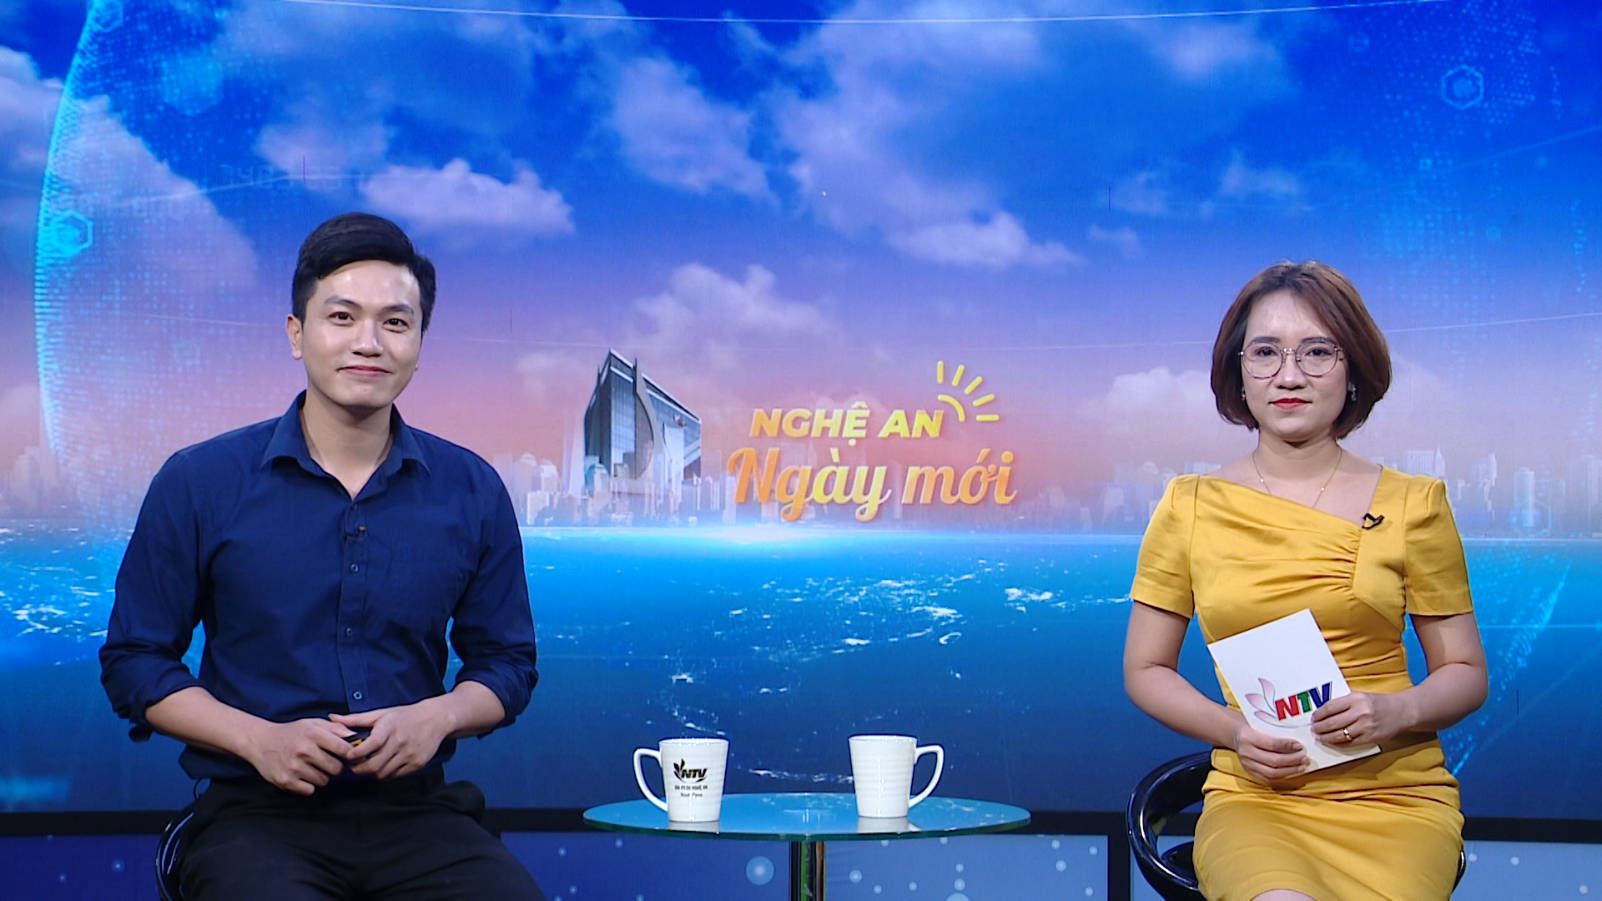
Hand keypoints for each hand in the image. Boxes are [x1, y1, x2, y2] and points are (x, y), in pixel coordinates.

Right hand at [241, 718, 356, 794]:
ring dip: (321, 776)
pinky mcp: (286, 781)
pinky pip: (309, 790)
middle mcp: (304, 750)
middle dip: (335, 767)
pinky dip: (308, 785)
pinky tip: (302, 775)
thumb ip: (336, 728)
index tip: (348, 756)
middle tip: (327, 762)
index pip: (344, 749)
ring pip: (324, 781)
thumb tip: (355, 737)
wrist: (261, 742)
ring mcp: (294, 767)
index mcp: (313, 734)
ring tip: (311, 767)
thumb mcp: (313, 723)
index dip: (350, 754)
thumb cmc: (292, 733)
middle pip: (337, 768)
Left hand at [332, 699, 451, 779]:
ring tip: (367, 765)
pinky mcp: (417, 764)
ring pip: (383, 773)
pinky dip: (385, 774)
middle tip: (353, 765)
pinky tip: (383, 766)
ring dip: (372, 773)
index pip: (371, 745)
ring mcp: (410, 754)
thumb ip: (356, 719)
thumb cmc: (405, 715)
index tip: (348, 756)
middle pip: (374, 765)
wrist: (436, 719)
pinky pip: (395, 776)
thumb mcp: (382, 713)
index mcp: (390, 727)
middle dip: (359, 769)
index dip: (357, 754)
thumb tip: (332, 718)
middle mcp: (401, 742)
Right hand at [1231, 721, 1307, 783]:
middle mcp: (1246, 753)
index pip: (1271, 744)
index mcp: (1248, 737)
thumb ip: (1275, 732)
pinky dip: (1282, 776)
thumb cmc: (1252, 728)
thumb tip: (1296, 742)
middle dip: (1292, 760)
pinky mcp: (1250, 772)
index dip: (1287, 746)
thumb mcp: (1259, 725)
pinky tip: (1292, 772)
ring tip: (1302, 766)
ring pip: (1272, 773)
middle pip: (1273, 761)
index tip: (1300, 746)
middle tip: (1304, 758)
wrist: (1235, 735)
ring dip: (1290, 771)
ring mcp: (1247, 764)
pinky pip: (1268, 779)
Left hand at [1311, 690, 1408, 746]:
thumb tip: (1323, 712)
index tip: (1313, 718)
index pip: (1330, 707)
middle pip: (1332, 723)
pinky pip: (1350, 743)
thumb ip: (1344, 702)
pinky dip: (1339, 744)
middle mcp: (1360, 712)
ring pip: (1339, 735)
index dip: (1319, 714)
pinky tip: (1333, 742)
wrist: (1401, 711)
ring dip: (1326, 737)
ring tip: (1320, 737)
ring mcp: (1366, 726)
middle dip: (1319, 727)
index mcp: (1356, 699)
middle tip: (1314, 729)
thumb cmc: (1378, 703)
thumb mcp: (1360, 696)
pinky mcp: (1371, 738)